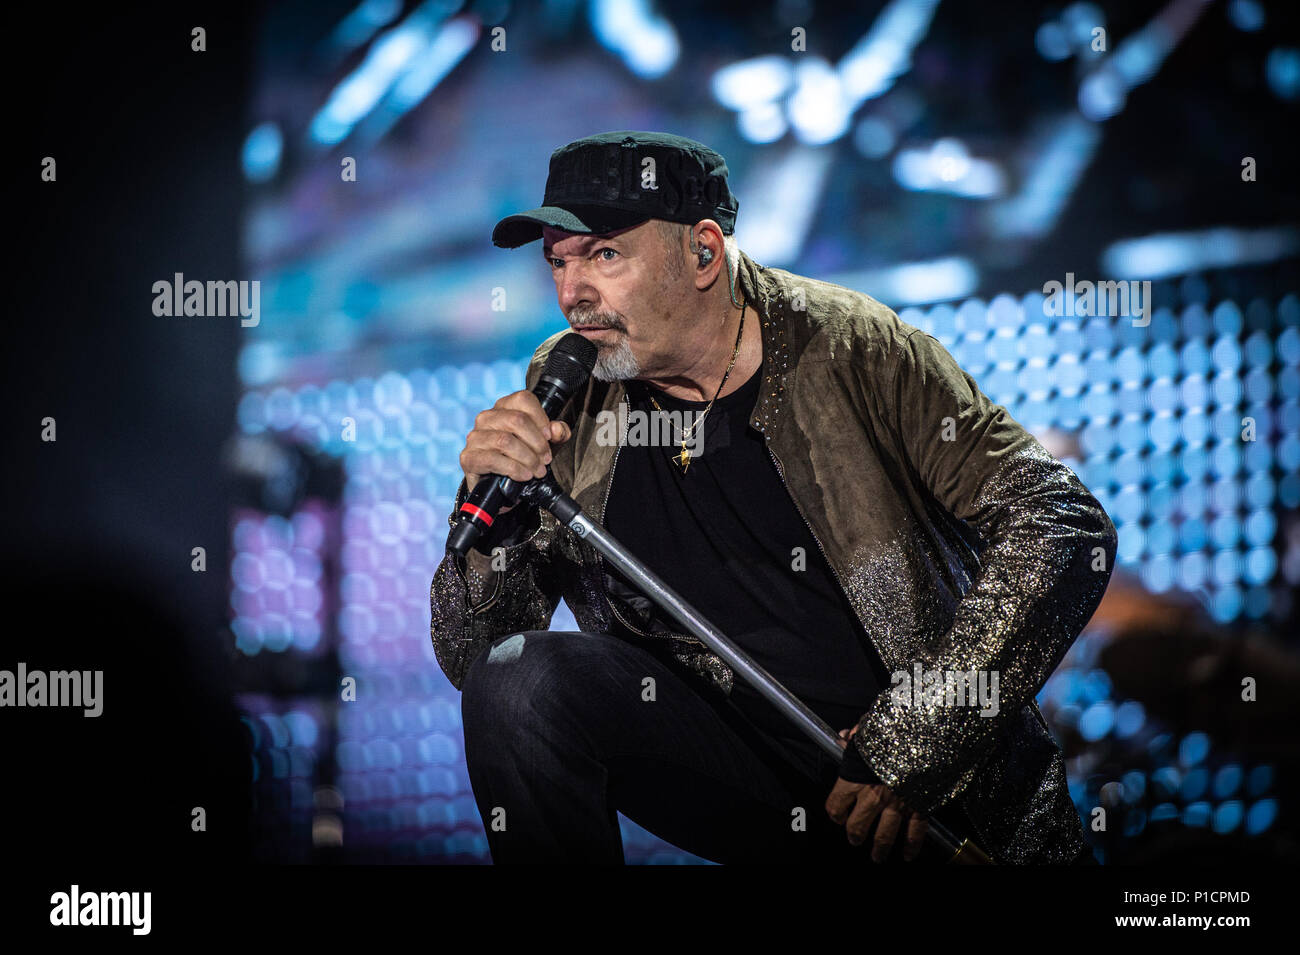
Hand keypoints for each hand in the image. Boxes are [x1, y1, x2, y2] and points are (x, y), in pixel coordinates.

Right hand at [459, 390, 573, 509]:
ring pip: (505, 440)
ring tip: (538, 470)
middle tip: (546, 459)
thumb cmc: (523, 458)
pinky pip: (493, 459)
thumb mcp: (545, 444)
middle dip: (537, 443)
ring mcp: (475, 437)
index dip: (541, 418)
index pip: (523, 399)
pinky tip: (524, 475)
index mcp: (504, 407)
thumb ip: (557, 434)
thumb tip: (557, 429)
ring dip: (527, 458)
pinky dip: (514, 469)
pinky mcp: (468, 457)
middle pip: (516, 420)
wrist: (500, 488)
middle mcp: (487, 418)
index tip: (550, 437)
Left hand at [826, 726, 928, 861]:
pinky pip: (915, 833)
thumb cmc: (896, 727)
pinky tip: (908, 855)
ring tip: (877, 856)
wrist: (928, 732)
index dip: (835, 812)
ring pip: (884, 836)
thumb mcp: (869, 726)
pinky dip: (912, 847)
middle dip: (854, 835)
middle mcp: (873, 795)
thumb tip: (843, 737)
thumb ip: (855, 736)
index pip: (836, 805)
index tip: (837, 814)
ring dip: (879, 849)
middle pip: (856, 826)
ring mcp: (897, 804)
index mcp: (855, 777)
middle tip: (854, 839)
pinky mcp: (920, 807)